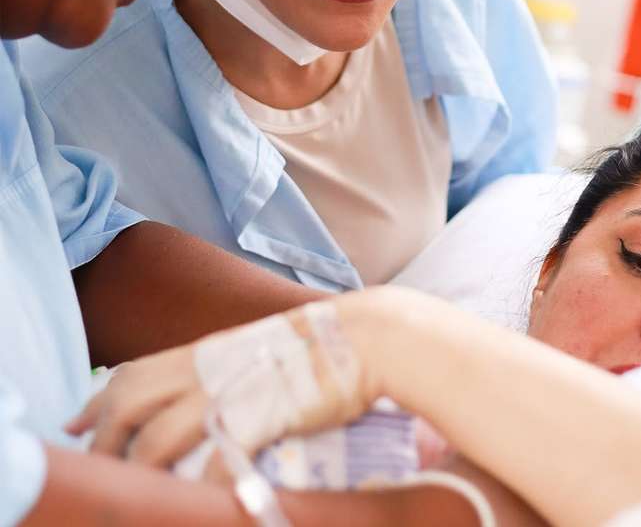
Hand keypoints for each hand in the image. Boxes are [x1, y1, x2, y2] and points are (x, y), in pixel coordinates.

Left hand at [67, 294, 380, 468]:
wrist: (367, 336)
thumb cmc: (319, 346)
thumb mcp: (257, 351)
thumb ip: (224, 369)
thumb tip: (201, 394)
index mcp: (206, 351)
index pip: (133, 372)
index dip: (96, 399)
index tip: (75, 421)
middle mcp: (207, 367)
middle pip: (128, 401)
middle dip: (101, 437)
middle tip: (93, 465)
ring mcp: (229, 392)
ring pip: (156, 437)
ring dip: (139, 471)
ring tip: (133, 494)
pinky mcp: (258, 417)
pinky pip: (213, 463)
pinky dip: (199, 489)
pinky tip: (198, 502)